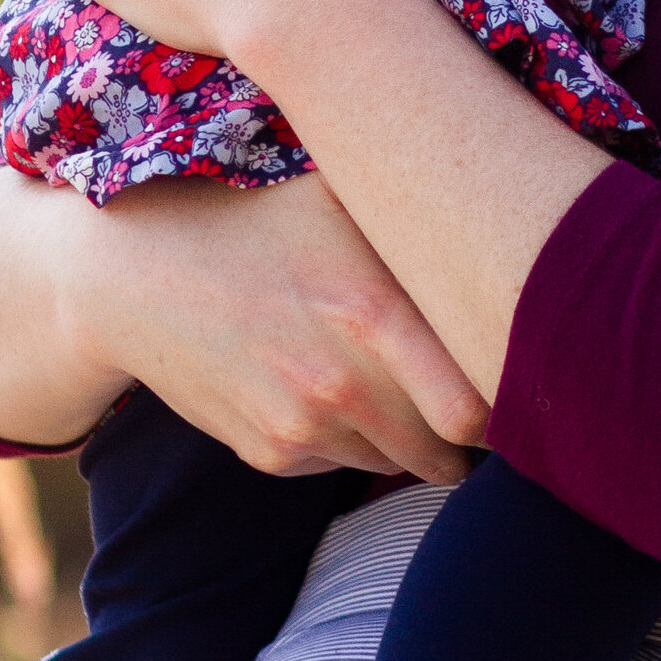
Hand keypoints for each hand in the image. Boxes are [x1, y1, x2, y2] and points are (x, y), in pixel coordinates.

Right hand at [0, 154, 486, 478]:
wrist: (138, 271)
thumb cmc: (262, 218)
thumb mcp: (343, 196)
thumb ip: (424, 221)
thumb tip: (522, 228)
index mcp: (374, 308)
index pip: (478, 402)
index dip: (505, 397)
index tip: (510, 372)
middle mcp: (340, 378)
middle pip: (449, 448)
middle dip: (472, 434)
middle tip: (479, 400)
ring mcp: (301, 424)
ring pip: (399, 461)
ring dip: (415, 439)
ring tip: (405, 385)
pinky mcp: (270, 453)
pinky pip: (345, 464)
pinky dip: (358, 440)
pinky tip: (338, 388)